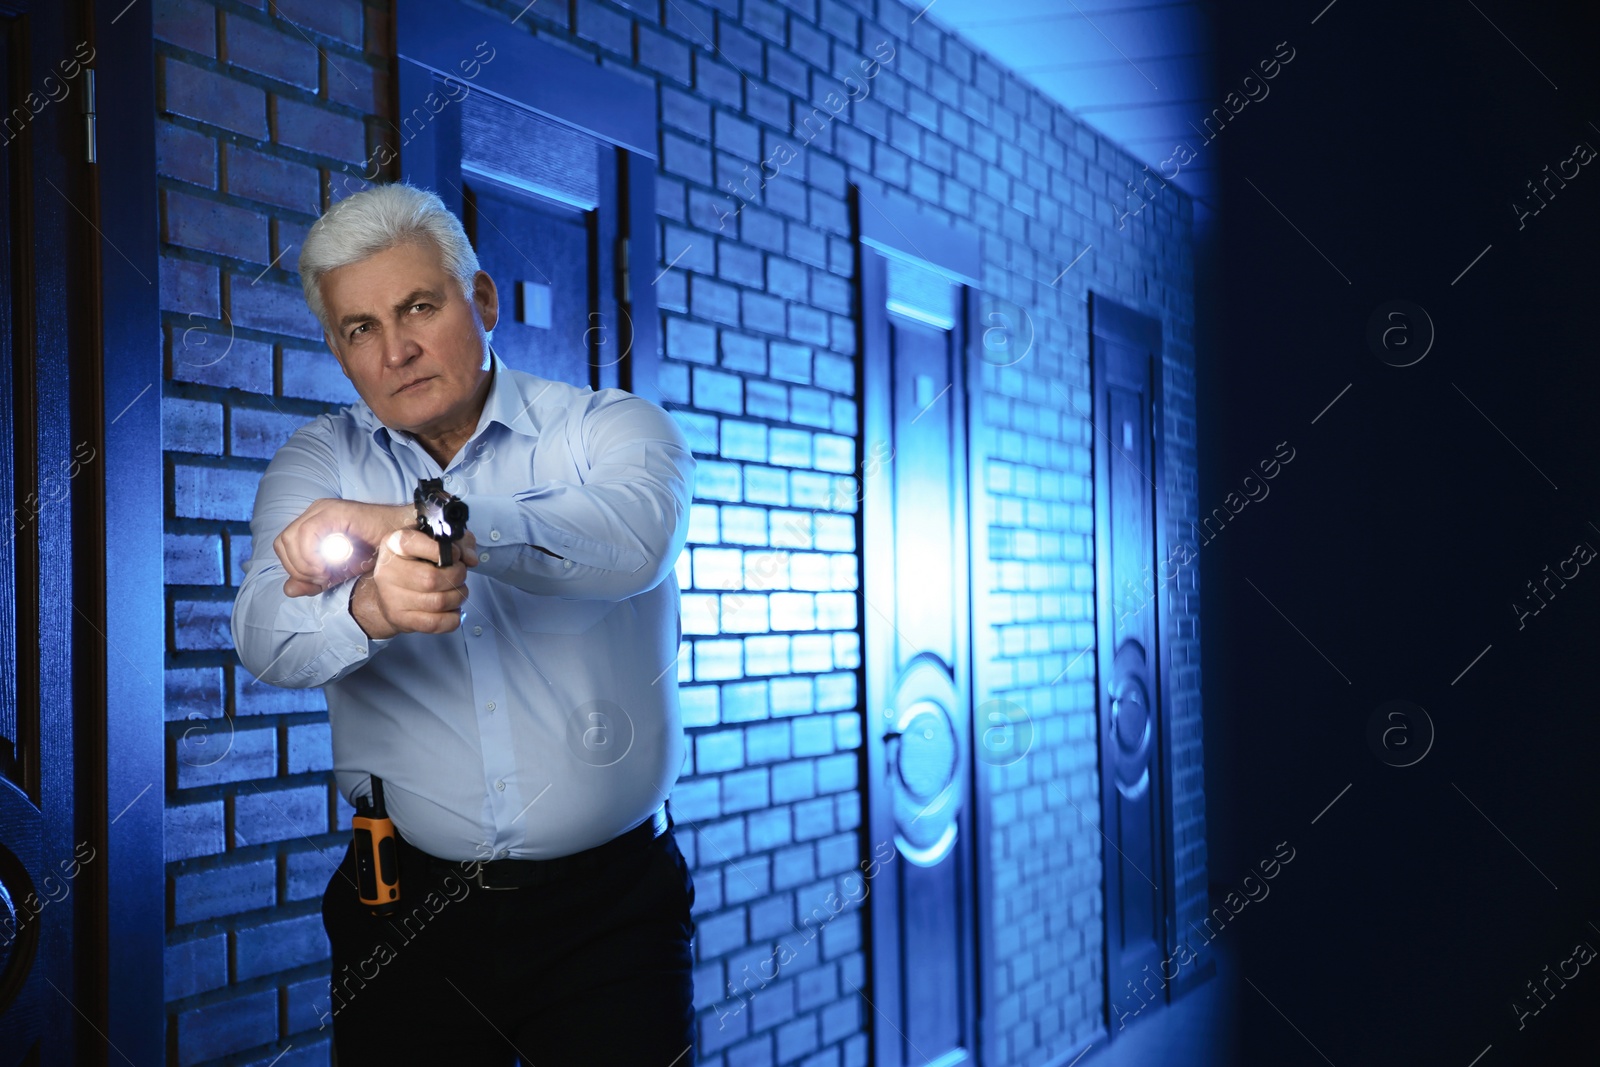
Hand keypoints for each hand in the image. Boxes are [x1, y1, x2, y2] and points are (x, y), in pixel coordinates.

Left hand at [275, 499, 413, 596]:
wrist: (403, 541)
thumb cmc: (374, 553)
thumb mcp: (338, 572)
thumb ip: (313, 580)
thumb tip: (287, 590)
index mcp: (311, 522)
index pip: (283, 546)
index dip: (294, 568)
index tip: (319, 580)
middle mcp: (314, 512)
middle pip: (282, 543)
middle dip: (298, 568)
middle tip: (323, 578)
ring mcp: (323, 509)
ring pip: (291, 538)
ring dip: (305, 563)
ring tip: (328, 573)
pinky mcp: (334, 512)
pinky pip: (308, 534)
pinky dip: (313, 555)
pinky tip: (331, 564)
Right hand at [349, 527, 480, 639]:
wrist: (388, 593)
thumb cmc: (417, 563)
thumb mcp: (437, 541)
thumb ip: (459, 542)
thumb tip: (470, 559)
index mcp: (394, 544)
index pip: (412, 543)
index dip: (441, 550)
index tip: (455, 555)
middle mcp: (388, 570)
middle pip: (431, 579)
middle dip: (457, 577)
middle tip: (460, 575)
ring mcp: (392, 597)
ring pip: (438, 602)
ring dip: (458, 597)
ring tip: (458, 591)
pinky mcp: (400, 619)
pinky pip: (435, 623)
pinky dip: (452, 618)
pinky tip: (453, 609)